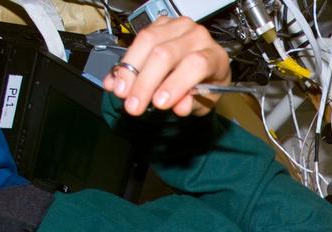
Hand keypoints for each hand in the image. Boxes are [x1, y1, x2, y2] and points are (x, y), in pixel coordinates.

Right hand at [102, 17, 231, 116]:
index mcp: (215, 56)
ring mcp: (177, 27)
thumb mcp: (205, 101)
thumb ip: (193, 104)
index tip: (159, 103)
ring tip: (121, 92)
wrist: (201, 70)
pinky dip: (125, 62)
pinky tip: (117, 80)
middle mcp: (197, 36)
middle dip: (145, 82)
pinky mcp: (160, 25)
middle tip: (133, 105)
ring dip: (130, 70)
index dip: (176, 84)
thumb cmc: (204, 85)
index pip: (196, 64)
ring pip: (148, 42)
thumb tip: (179, 107)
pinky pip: (137, 39)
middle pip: (165, 54)